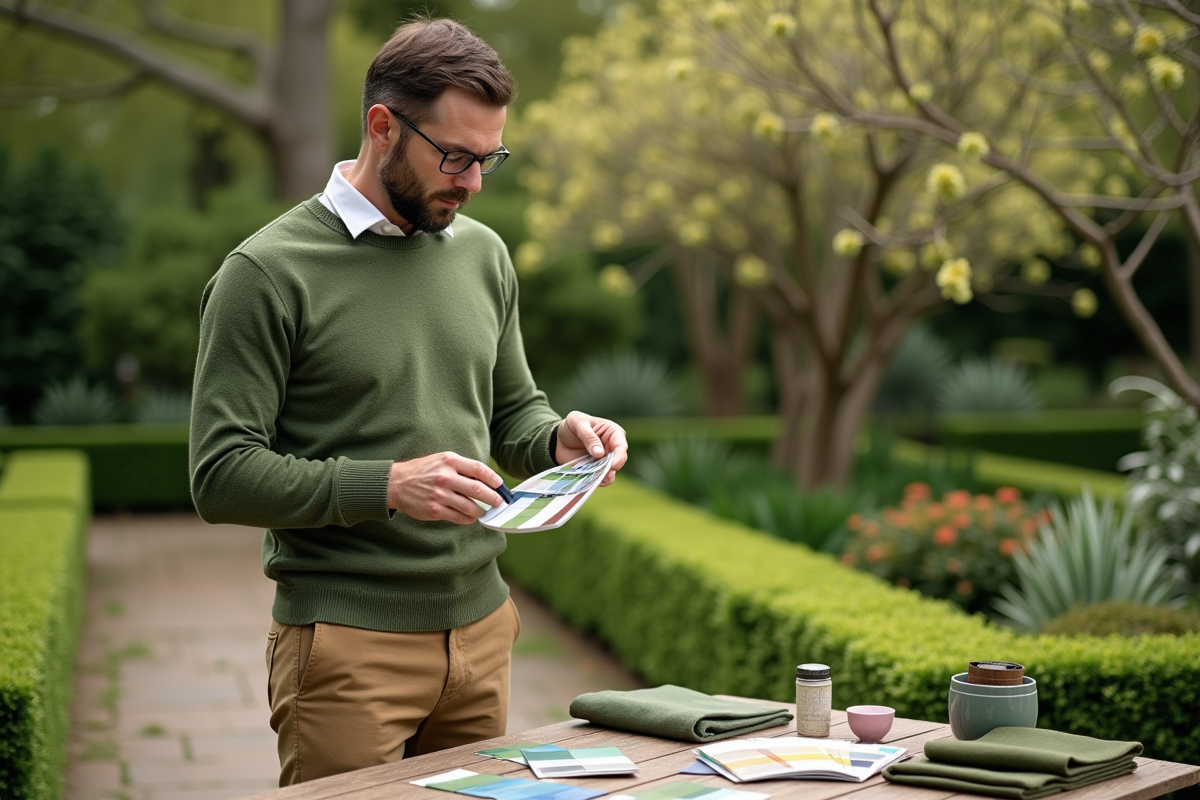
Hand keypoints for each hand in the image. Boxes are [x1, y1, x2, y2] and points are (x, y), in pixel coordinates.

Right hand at [388, 452, 505, 524]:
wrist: (397, 483)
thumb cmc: (423, 471)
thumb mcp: (441, 460)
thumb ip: (461, 468)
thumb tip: (485, 480)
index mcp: (449, 461)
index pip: (478, 469)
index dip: (493, 478)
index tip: (500, 485)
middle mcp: (445, 476)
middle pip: (477, 489)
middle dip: (492, 497)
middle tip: (498, 502)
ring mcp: (439, 494)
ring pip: (469, 506)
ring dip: (481, 511)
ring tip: (484, 511)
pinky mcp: (434, 509)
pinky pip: (458, 517)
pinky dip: (468, 519)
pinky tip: (470, 518)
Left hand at [555, 411, 628, 486]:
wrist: (559, 439)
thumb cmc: (572, 426)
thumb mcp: (578, 423)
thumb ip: (589, 437)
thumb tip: (600, 453)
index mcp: (612, 432)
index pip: (621, 445)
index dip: (619, 455)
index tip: (613, 465)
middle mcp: (611, 447)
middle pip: (619, 460)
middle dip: (612, 468)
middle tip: (603, 474)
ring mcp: (604, 460)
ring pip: (611, 472)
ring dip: (605, 477)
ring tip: (596, 480)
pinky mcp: (596, 470)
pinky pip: (600, 479)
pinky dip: (596, 482)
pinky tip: (590, 483)